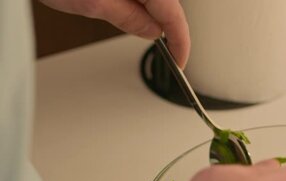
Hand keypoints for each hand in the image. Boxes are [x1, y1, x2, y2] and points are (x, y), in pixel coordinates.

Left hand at [40, 0, 189, 66]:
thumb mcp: (94, 4)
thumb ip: (130, 20)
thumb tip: (153, 32)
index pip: (175, 17)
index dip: (180, 43)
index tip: (180, 60)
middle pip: (166, 5)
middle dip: (161, 26)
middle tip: (145, 43)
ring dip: (142, 11)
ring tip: (108, 12)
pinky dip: (133, 1)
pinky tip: (110, 2)